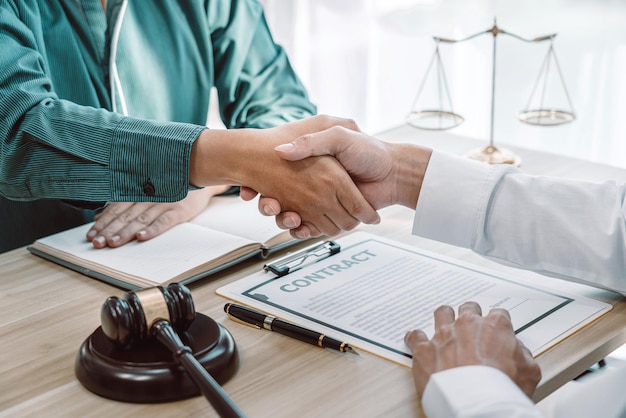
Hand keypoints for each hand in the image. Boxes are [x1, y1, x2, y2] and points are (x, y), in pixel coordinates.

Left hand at [86, 186, 227, 247]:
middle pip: (125, 215)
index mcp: (139, 190)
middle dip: (110, 230)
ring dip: (126, 232)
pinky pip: (164, 221)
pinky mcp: (180, 210)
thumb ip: (123, 201)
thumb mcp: (146, 189)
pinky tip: (142, 237)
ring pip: (141, 219)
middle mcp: (150, 195)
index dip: (103, 222)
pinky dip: (152, 229)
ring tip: (113, 243)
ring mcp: (165, 202)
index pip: (116, 208)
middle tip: (98, 243)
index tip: (92, 235)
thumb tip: (100, 215)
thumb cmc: (172, 183)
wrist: (201, 173)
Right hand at [242, 127, 431, 237]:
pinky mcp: (329, 218)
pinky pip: (308, 228)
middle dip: (268, 202)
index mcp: (312, 165)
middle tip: (265, 199)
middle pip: (280, 198)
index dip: (262, 182)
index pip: (279, 175)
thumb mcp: (337, 136)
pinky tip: (296, 223)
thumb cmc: (368, 151)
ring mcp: (320, 202)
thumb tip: (282, 151)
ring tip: (277, 209)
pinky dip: (300, 229)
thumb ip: (311, 142)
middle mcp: (313, 184)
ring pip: (290, 215)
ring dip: (282, 216)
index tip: (250, 186)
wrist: (393, 172)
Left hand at [404, 302, 540, 399]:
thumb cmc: (501, 391)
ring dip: (444, 318)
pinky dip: (416, 338)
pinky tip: (418, 341)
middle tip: (471, 328)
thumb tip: (517, 350)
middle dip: (470, 316)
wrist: (475, 406)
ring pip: (442, 313)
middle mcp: (467, 325)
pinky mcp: (423, 349)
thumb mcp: (530, 372)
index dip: (498, 324)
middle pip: (468, 309)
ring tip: (446, 327)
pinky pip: (415, 336)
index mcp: (495, 326)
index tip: (496, 331)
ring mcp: (443, 335)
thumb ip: (522, 354)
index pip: (499, 314)